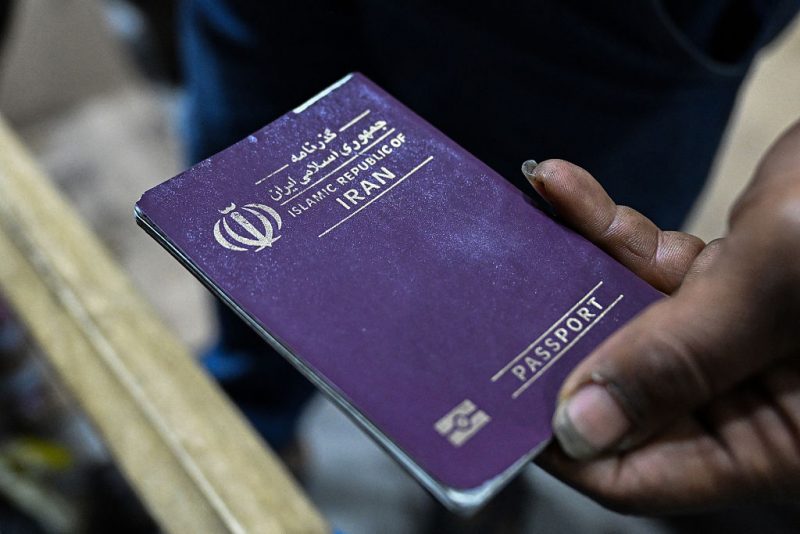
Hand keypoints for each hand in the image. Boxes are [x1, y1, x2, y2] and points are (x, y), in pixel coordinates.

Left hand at [522, 119, 799, 513]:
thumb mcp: (777, 286)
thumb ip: (679, 358)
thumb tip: (581, 429)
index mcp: (782, 439)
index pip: (647, 476)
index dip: (572, 444)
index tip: (503, 399)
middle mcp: (758, 399)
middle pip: (628, 395)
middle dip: (562, 349)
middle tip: (492, 312)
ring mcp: (743, 340)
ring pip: (632, 322)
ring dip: (576, 273)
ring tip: (519, 234)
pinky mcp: (735, 284)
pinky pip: (655, 269)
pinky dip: (612, 233)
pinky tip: (565, 189)